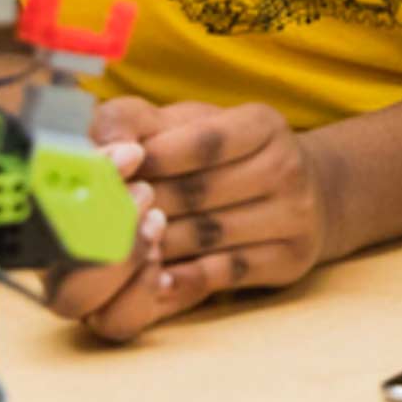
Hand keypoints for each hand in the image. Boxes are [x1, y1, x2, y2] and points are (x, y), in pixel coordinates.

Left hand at [61, 97, 339, 342]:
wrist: (308, 193)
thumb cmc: (225, 157)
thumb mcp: (187, 125)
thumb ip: (134, 122)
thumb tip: (99, 148)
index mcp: (262, 124)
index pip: (201, 142)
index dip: (149, 159)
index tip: (108, 173)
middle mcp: (286, 166)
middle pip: (197, 193)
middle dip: (140, 207)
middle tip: (93, 219)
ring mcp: (294, 216)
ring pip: (205, 236)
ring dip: (152, 246)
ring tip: (112, 250)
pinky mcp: (289, 259)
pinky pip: (226, 273)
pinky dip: (182, 279)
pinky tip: (151, 279)